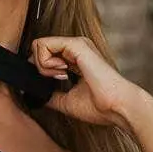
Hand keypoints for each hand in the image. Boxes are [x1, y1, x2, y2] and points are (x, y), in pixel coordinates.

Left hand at [28, 34, 148, 124]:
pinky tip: (62, 72)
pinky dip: (45, 63)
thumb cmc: (99, 106)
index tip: (54, 84)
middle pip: (39, 48)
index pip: (46, 55)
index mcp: (75, 59)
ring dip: (42, 66)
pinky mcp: (76, 45)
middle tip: (57, 80)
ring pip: (39, 45)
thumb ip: (51, 94)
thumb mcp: (66, 101)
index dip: (41, 71)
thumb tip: (36, 94)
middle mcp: (75, 49)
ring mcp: (76, 45)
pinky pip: (44, 44)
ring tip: (61, 77)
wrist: (116, 107)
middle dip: (40, 68)